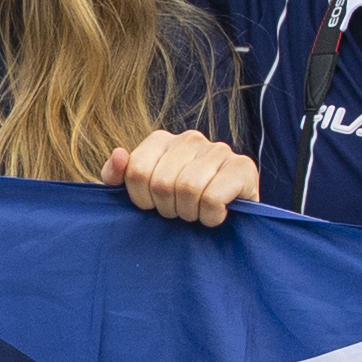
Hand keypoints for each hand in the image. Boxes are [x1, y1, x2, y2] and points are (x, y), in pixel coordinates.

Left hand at [105, 130, 257, 226]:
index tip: (154, 206)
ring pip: (189, 189)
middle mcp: (191, 138)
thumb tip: (119, 155)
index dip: (142, 200)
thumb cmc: (175, 206)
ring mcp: (219, 149)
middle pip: (162, 183)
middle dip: (168, 209)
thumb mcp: (140, 194)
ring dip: (190, 214)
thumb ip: (118, 177)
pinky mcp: (243, 167)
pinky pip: (213, 197)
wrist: (227, 223)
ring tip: (197, 212)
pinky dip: (210, 216)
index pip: (137, 171)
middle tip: (179, 212)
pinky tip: (216, 214)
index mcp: (161, 140)